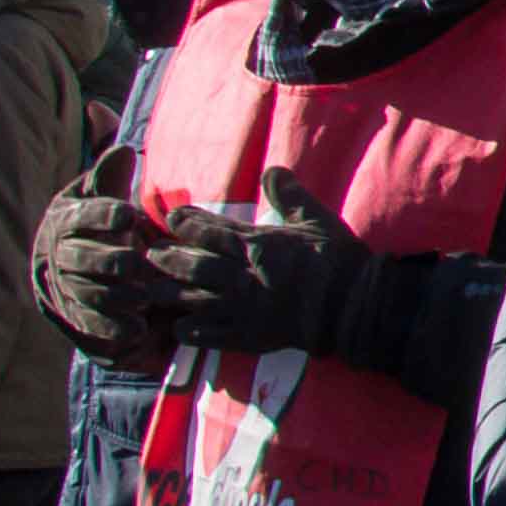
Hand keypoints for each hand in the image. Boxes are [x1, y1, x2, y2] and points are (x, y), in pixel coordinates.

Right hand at [33, 144, 187, 367]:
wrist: (67, 264)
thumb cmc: (97, 221)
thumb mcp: (100, 196)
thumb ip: (111, 179)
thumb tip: (123, 151)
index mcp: (66, 219)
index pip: (80, 217)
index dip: (102, 215)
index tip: (128, 215)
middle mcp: (60, 254)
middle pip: (80, 259)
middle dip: (110, 261)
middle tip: (140, 264)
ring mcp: (64, 285)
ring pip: (85, 291)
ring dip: (113, 296)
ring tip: (143, 298)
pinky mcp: (73, 314)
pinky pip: (88, 322)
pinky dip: (110, 327)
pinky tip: (136, 329)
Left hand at [150, 172, 382, 359]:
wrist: (354, 306)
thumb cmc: (338, 260)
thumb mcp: (317, 219)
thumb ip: (290, 195)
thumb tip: (273, 169)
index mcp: (259, 245)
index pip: (213, 230)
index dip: (188, 223)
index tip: (172, 218)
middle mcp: (244, 275)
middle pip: (195, 264)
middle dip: (170, 258)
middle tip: (151, 254)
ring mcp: (244, 308)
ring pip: (195, 298)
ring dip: (171, 293)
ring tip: (151, 289)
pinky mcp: (249, 336)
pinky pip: (211, 335)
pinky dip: (192, 331)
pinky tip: (178, 327)